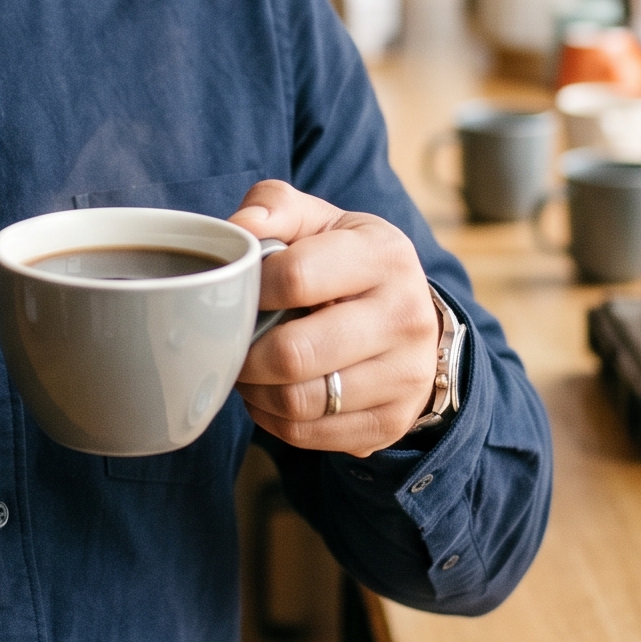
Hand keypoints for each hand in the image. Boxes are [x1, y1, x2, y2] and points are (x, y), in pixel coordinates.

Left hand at [229, 179, 441, 455]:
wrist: (411, 316)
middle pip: (294, 352)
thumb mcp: (319, 220)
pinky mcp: (392, 422)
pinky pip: (309, 435)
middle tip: (229, 341)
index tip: (236, 291)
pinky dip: (273, 420)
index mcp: (384, 256)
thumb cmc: (346, 260)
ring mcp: (405, 376)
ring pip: (300, 402)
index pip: (296, 277)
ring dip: (255, 390)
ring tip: (246, 367)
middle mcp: (405, 317)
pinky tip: (268, 394)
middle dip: (245, 351)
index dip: (250, 288)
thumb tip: (237, 228)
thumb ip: (274, 206)